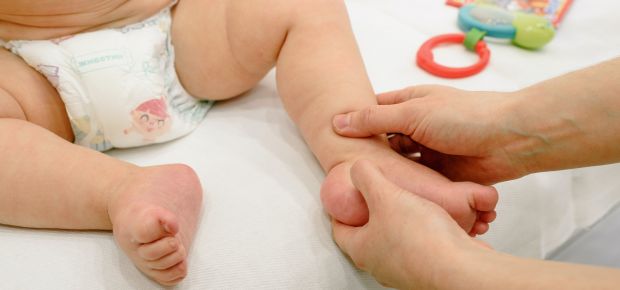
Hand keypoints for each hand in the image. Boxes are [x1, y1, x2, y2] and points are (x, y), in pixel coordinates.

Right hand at [332, 85, 527, 184]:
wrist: (510, 140)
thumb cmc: (463, 117)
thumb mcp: (412, 113)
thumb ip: (374, 120)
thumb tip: (337, 123)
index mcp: (409, 104)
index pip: (373, 112)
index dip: (354, 124)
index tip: (332, 141)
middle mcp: (417, 128)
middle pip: (384, 142)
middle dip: (369, 154)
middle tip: (343, 172)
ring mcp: (429, 152)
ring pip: (399, 165)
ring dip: (388, 174)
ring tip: (361, 189)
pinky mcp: (441, 176)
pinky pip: (418, 183)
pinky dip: (407, 188)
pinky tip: (389, 197)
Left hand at [332, 160, 488, 288]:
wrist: (460, 268)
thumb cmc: (419, 237)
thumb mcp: (386, 195)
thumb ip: (367, 177)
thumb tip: (357, 168)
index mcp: (362, 249)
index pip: (339, 230)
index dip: (339, 211)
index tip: (344, 198)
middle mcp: (380, 265)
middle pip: (367, 236)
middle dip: (371, 216)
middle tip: (375, 198)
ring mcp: (405, 270)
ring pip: (395, 242)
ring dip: (399, 223)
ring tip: (405, 204)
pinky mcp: (429, 269)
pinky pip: (420, 247)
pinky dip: (422, 232)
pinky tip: (432, 218)